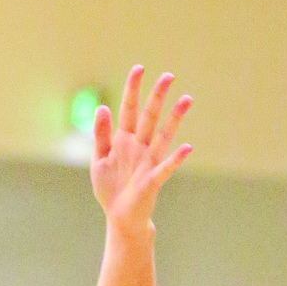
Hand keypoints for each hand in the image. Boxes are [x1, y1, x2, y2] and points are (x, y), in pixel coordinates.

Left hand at [91, 66, 190, 231]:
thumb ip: (100, 135)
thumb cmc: (109, 188)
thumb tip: (102, 107)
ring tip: (186, 99)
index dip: (133, 90)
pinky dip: (176, 159)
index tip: (139, 69)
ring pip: (163, 136)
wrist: (119, 216)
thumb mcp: (99, 160)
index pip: (129, 110)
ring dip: (174, 119)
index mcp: (123, 141)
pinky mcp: (152, 180)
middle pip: (149, 117)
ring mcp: (148, 162)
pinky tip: (187, 148)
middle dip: (157, 97)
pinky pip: (166, 167)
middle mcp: (139, 147)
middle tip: (168, 76)